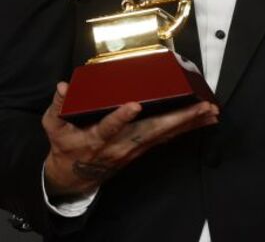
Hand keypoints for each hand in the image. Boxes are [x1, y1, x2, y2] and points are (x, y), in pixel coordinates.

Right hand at [41, 82, 218, 200]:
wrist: (74, 177)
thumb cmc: (65, 147)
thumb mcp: (54, 127)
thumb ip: (57, 107)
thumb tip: (62, 86)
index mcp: (96, 139)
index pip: (108, 128)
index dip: (120, 118)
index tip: (133, 106)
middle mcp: (120, 145)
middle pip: (151, 132)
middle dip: (178, 119)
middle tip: (202, 108)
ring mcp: (133, 148)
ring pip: (164, 135)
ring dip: (189, 123)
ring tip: (211, 112)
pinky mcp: (142, 148)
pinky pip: (167, 138)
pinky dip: (186, 128)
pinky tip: (203, 120)